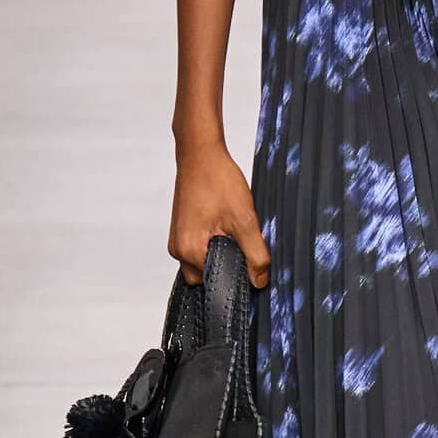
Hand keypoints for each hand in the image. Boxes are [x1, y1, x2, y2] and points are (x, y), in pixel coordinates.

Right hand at [169, 142, 270, 286]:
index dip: (237, 276)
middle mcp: (178, 250)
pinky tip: (224, 225)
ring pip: (205, 262)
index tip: (250, 260)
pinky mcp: (181, 230)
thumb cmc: (218, 180)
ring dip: (221, 252)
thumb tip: (260, 282)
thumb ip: (255, 254)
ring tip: (232, 229)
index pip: (216, 284)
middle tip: (242, 241)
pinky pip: (200, 249)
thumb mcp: (244, 219)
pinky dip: (214, 243)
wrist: (201, 153)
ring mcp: (178, 240)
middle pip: (208, 277)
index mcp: (189, 251)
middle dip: (228, 265)